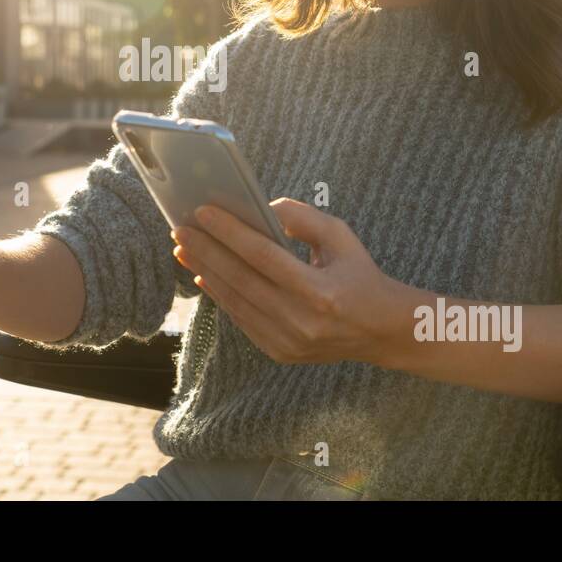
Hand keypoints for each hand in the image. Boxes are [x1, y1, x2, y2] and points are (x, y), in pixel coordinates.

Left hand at [171, 198, 430, 368]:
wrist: (380, 330)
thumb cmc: (359, 274)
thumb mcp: (341, 237)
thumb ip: (302, 218)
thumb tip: (262, 208)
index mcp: (321, 292)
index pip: (263, 256)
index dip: (229, 232)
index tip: (202, 212)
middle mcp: (302, 321)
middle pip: (241, 280)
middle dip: (206, 251)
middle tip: (180, 229)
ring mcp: (289, 342)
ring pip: (236, 302)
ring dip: (205, 272)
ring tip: (184, 249)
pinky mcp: (280, 353)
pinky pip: (241, 320)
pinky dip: (221, 296)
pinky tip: (204, 275)